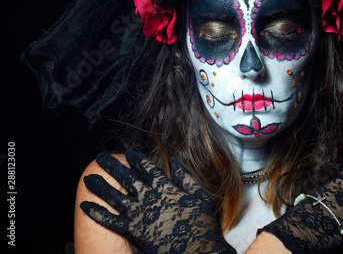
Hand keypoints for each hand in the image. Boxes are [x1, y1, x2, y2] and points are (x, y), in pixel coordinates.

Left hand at [80, 151, 235, 253]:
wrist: (196, 250)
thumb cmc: (202, 225)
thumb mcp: (200, 196)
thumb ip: (186, 178)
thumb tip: (175, 161)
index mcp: (165, 187)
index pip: (147, 168)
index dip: (136, 159)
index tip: (127, 153)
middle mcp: (148, 197)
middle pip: (125, 177)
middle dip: (111, 166)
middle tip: (100, 157)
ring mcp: (138, 213)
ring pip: (113, 196)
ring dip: (99, 186)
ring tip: (88, 178)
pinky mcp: (132, 230)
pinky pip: (110, 220)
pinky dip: (97, 213)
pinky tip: (85, 206)